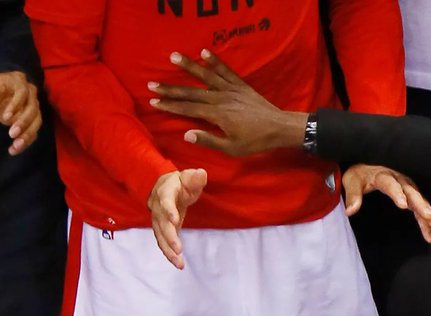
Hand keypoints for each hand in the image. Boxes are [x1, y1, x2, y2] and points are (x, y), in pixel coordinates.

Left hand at [0, 70, 41, 154]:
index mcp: (19, 81)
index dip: (16, 105)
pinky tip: (15, 149)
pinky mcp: (34, 120)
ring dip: (27, 135)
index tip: (5, 117)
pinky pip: (34, 132)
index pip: (22, 93)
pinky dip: (26, 142)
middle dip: (23, 123)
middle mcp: (31, 94)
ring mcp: (35, 108)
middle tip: (12, 134)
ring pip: (37, 122)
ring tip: (15, 145)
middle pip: (33, 110)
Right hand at [147, 167, 207, 268]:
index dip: (168, 210)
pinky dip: (169, 254)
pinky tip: (178, 264)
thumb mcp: (188, 178)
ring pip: (160, 236)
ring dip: (168, 250)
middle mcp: (158, 207)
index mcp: (164, 192)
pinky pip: (163, 243)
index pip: (165, 201)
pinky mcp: (162, 230)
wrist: (165, 187)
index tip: (174, 220)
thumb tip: (201, 173)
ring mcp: (158, 220)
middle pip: (161, 223)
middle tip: (178, 249)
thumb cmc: (180, 183)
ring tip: (179, 263)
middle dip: (169, 237)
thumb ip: (194, 178)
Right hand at [148, 49, 304, 156]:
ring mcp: (230, 89)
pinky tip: (204, 52)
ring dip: (188, 66)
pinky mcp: (240, 85)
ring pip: (206, 75)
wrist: (279, 128)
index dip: (170, 105)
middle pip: (191, 91)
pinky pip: (226, 70)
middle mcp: (220, 98)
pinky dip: (215, 61)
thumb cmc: (256, 141)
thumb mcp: (233, 148)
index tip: (154, 101)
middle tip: (152, 83)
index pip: (188, 108)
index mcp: (216, 115)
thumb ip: (209, 140)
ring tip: (173, 56)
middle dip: (171, 88)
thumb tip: (187, 134)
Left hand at [342, 163, 430, 240]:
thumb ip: (352, 195)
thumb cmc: (359, 174)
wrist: (367, 168)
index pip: (391, 184)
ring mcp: (407, 187)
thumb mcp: (352, 181)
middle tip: (429, 217)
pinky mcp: (410, 195)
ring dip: (428, 212)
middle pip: (411, 193)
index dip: (397, 193)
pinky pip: (420, 207)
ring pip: (420, 200)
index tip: (404, 205)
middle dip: (421, 205)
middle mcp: (399, 179)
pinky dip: (425, 220)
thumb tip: (350, 211)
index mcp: (383, 174)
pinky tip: (430, 233)